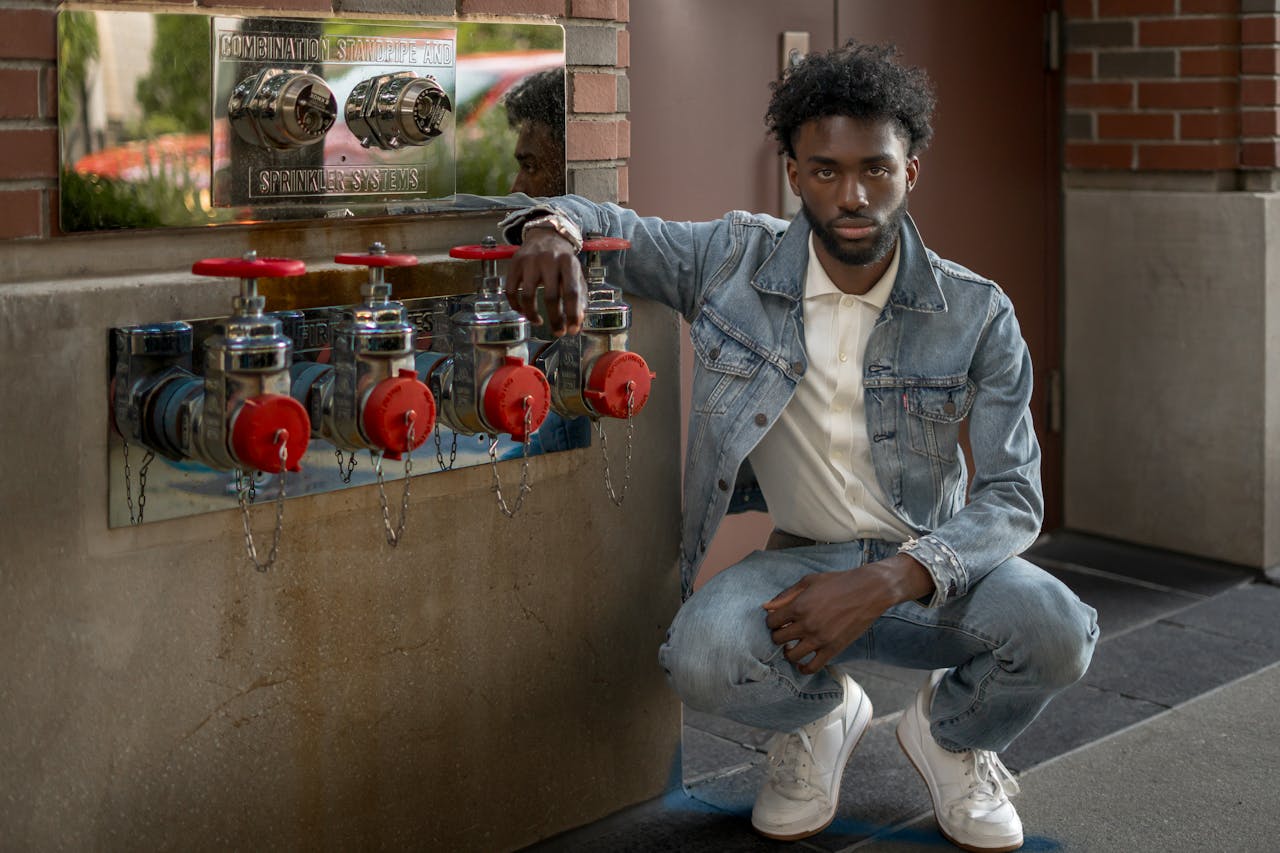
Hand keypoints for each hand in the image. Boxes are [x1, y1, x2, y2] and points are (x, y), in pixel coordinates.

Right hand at [506, 228, 585, 335]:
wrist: (545, 236)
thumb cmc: (563, 261)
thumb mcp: (575, 274)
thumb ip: (579, 297)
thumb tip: (577, 322)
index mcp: (569, 263)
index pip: (572, 292)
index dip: (573, 314)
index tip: (573, 330)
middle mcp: (549, 260)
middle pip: (551, 296)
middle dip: (555, 319)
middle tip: (558, 332)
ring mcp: (529, 262)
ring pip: (527, 296)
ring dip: (532, 315)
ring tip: (539, 322)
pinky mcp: (514, 264)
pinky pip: (511, 291)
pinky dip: (516, 306)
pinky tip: (523, 312)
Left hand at [763, 555, 933, 674]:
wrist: (869, 591)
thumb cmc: (838, 582)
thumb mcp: (809, 581)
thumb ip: (786, 595)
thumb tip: (766, 607)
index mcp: (798, 606)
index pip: (771, 622)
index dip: (772, 621)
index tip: (778, 620)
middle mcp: (806, 624)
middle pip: (778, 639)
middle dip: (778, 636)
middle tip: (785, 632)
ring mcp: (820, 639)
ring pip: (791, 656)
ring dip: (788, 652)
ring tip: (792, 646)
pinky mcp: (833, 649)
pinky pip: (812, 667)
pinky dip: (803, 668)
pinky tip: (802, 663)